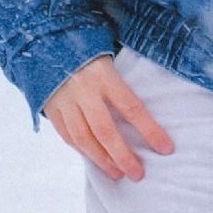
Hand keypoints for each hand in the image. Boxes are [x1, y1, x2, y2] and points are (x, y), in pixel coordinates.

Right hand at [41, 54, 175, 180]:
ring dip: (102, 160)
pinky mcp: (51, 107)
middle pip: (105, 130)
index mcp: (104, 75)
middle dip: (123, 156)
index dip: (150, 130)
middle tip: (138, 174)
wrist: (47, 38)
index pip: (132, 107)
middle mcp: (84, 90)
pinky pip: (67, 135)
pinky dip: (82, 151)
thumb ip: (122, 82)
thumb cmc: (88, 49)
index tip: (166, 148)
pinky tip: (95, 160)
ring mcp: (64, 100)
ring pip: (83, 138)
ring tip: (118, 174)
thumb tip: (145, 112)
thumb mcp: (109, 57)